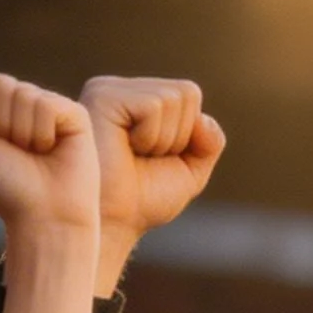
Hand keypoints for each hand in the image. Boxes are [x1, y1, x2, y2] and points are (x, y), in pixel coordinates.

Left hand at [0, 70, 98, 241]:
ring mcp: (53, 107)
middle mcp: (28, 104)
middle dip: (4, 124)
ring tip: (37, 155)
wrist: (42, 215)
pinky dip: (43, 133)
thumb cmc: (5, 185)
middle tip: (19, 153)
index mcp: (2, 108)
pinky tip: (53, 150)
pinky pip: (47, 105)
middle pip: (5, 85)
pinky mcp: (75, 114)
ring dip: (24, 133)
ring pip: (26, 95)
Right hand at [80, 76, 224, 290]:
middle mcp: (121, 89)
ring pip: (171, 99)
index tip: (156, 159)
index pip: (189, 94)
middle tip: (143, 159)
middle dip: (177, 137)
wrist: (111, 223)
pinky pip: (153, 106)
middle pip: (187, 93)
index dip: (187, 135)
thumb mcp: (189, 171)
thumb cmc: (142, 200)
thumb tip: (204, 118)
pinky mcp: (103, 97)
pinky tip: (123, 148)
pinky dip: (149, 136)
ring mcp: (110, 89)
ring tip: (132, 155)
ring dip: (161, 140)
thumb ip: (209, 142)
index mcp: (138, 99)